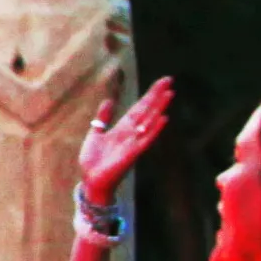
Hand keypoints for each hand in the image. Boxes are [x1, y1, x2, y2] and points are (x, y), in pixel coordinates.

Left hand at [75, 75, 175, 209]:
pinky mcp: (133, 154)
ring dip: (159, 108)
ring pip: (149, 121)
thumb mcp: (95, 134)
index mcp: (122, 128)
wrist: (90, 180)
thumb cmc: (94, 161)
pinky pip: (146, 139)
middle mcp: (131, 133)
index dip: (149, 94)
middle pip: (146, 110)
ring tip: (170, 93)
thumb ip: (103, 118)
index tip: (162, 81)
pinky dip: (155, 129)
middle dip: (157, 95)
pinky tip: (164, 118)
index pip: (139, 107)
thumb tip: (108, 100)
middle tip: (169, 79)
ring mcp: (133, 142)